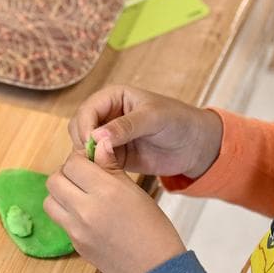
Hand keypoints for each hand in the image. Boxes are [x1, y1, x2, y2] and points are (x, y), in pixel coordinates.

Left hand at [45, 151, 185, 272]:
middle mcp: (86, 209)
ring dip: (60, 194)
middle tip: (83, 177)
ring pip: (50, 200)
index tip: (90, 161)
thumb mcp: (134, 191)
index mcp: (105, 191)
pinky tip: (85, 214)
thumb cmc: (153, 228)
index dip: (80, 158)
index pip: (73, 163)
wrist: (155, 269)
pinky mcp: (74, 244)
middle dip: (66, 174)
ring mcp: (77, 229)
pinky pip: (60, 220)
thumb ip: (111, 167)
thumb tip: (99, 143)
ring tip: (80, 195)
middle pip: (54, 180)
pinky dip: (66, 212)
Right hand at [69, 86, 221, 178]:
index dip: (86, 126)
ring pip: (84, 147)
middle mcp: (106, 116)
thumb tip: (97, 137)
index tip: (91, 143)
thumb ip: (126, 126)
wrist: (194, 145)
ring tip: (103, 167)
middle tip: (95, 158)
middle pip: (79, 128)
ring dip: (88, 158)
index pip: (87, 110)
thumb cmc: (178, 121)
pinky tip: (106, 175)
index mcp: (113, 97)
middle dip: (83, 143)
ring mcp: (108, 137)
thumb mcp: (153, 118)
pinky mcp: (113, 156)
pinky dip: (96, 169)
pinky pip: (96, 162)